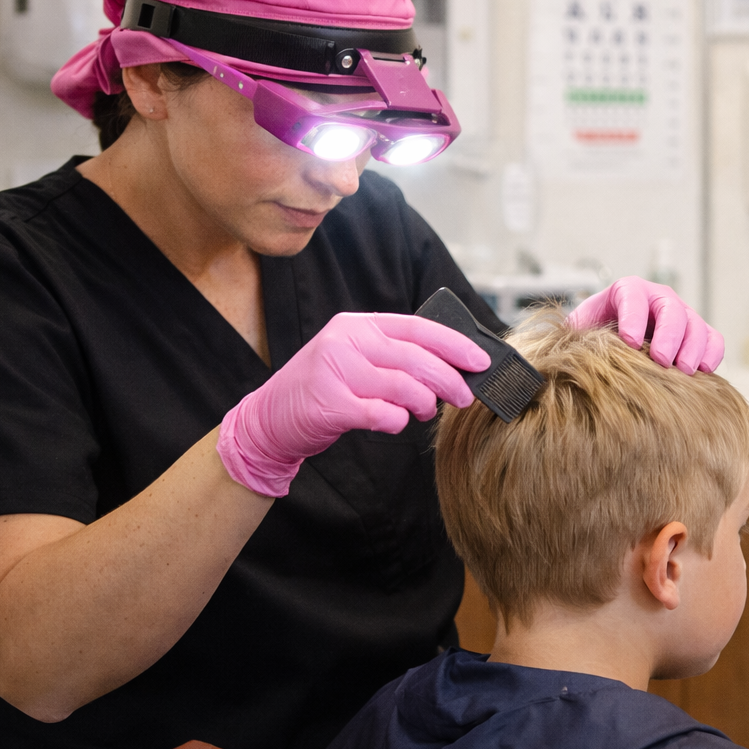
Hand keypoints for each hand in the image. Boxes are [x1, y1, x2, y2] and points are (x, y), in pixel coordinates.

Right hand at [217, 313, 489, 496]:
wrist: (268, 420)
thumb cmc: (323, 390)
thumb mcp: (355, 359)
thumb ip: (394, 357)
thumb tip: (453, 367)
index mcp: (357, 325)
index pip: (418, 328)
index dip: (454, 345)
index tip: (481, 361)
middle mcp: (345, 341)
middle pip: (416, 358)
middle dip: (449, 379)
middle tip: (465, 397)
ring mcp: (334, 371)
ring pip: (403, 386)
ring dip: (424, 403)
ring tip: (424, 412)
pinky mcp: (329, 404)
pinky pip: (381, 413)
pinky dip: (396, 421)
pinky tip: (395, 422)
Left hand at [566, 276, 723, 373]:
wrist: (613, 347)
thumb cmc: (593, 340)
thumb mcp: (576, 333)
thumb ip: (566, 337)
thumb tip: (538, 359)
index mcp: (626, 292)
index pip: (633, 295)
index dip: (634, 317)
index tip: (631, 343)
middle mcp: (657, 299)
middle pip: (671, 308)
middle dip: (669, 334)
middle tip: (663, 361)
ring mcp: (681, 317)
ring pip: (696, 324)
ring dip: (693, 347)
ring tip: (683, 371)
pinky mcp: (697, 336)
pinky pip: (714, 340)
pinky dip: (712, 354)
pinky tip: (704, 372)